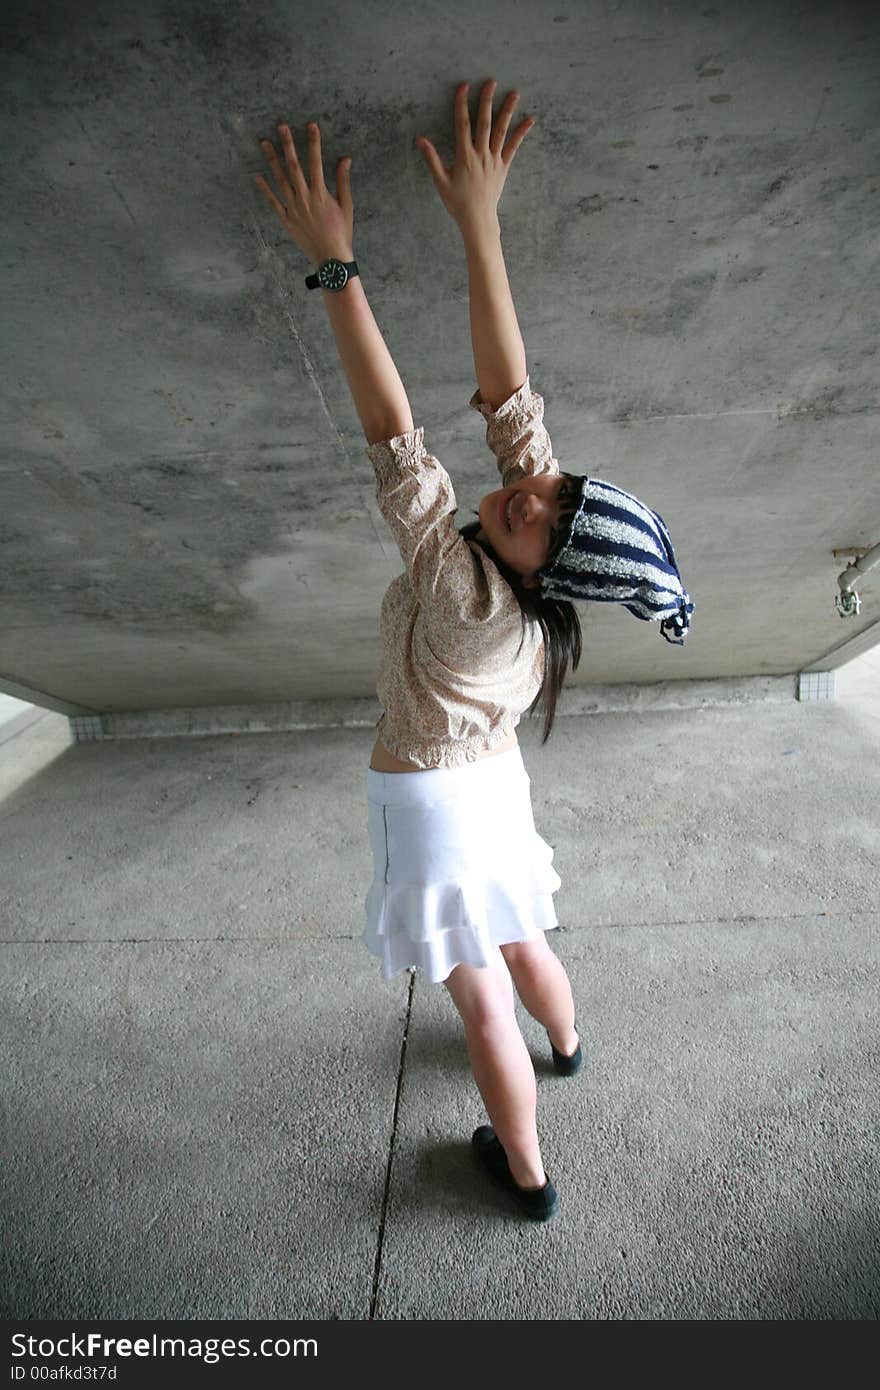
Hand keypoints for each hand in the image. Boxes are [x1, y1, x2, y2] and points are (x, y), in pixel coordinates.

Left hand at [255, 121, 353, 266]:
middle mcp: (304, 198)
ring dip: (272, 160)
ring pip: (280, 179)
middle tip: (281, 126)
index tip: (311, 126)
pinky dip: (265, 189)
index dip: (313, 142)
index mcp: (321, 194)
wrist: (330, 258)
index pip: (316, 162)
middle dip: (288, 144)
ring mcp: (293, 208)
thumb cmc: (342, 233)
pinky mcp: (286, 219)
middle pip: (294, 166)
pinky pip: (273, 201)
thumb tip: (345, 159)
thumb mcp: (347, 206)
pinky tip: (257, 176)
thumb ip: (343, 181)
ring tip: (265, 143)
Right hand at [416, 79, 535, 237]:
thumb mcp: (441, 181)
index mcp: (464, 156)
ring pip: (501, 131)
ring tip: (514, 93)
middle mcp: (481, 155)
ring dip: (507, 111)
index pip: (462, 124)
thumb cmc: (457, 202)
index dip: (462, 104)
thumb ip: (431, 158)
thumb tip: (420, 139)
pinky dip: (521, 133)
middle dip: (486, 101)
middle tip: (491, 82)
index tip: (463, 87)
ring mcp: (494, 160)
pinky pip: (513, 147)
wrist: (478, 219)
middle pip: (484, 122)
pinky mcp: (503, 167)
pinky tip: (530, 120)